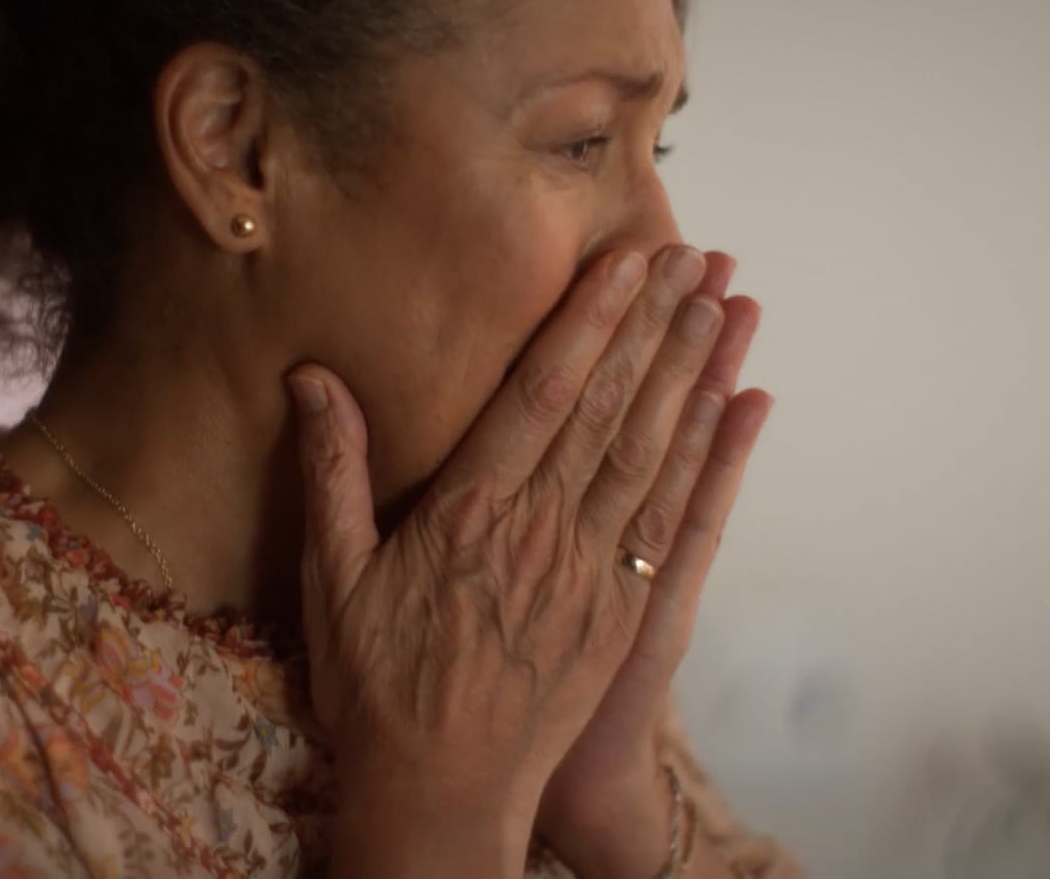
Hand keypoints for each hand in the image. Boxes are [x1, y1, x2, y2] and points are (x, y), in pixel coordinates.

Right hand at [288, 244, 731, 875]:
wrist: (441, 796)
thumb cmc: (377, 687)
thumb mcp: (332, 579)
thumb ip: (333, 472)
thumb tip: (314, 378)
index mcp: (471, 514)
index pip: (542, 394)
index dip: (588, 320)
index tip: (623, 261)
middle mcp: (543, 532)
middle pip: (611, 408)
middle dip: (655, 324)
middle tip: (693, 253)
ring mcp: (594, 572)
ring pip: (653, 452)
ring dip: (692, 371)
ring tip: (723, 302)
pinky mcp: (624, 611)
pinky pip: (675, 517)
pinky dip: (710, 456)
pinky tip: (735, 406)